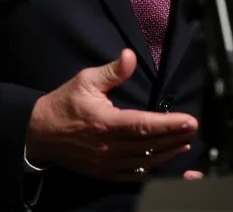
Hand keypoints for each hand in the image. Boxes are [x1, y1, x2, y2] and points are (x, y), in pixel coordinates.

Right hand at [26, 49, 198, 181]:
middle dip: (174, 137)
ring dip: (168, 154)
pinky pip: (134, 176)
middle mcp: (109, 147)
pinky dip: (152, 171)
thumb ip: (112, 71)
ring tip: (185, 143)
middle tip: (193, 129)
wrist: (39, 133)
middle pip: (150, 146)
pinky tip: (165, 163)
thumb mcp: (86, 80)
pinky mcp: (105, 173)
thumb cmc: (64, 104)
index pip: (144, 125)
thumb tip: (130, 56)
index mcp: (105, 123)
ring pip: (145, 163)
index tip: (189, 121)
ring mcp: (107, 164)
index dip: (169, 125)